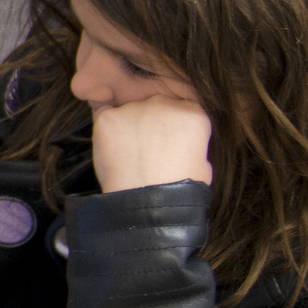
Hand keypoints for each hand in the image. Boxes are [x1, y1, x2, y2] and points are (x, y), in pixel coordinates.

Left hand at [90, 94, 213, 195]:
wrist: (150, 204)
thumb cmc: (180, 191)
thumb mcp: (202, 163)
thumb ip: (190, 142)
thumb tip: (179, 141)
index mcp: (194, 114)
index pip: (181, 109)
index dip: (172, 127)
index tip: (167, 142)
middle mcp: (164, 103)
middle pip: (154, 106)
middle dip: (150, 124)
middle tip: (146, 151)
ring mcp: (134, 108)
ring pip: (129, 112)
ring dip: (128, 127)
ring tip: (130, 156)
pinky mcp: (108, 117)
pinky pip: (105, 118)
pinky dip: (107, 132)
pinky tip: (114, 152)